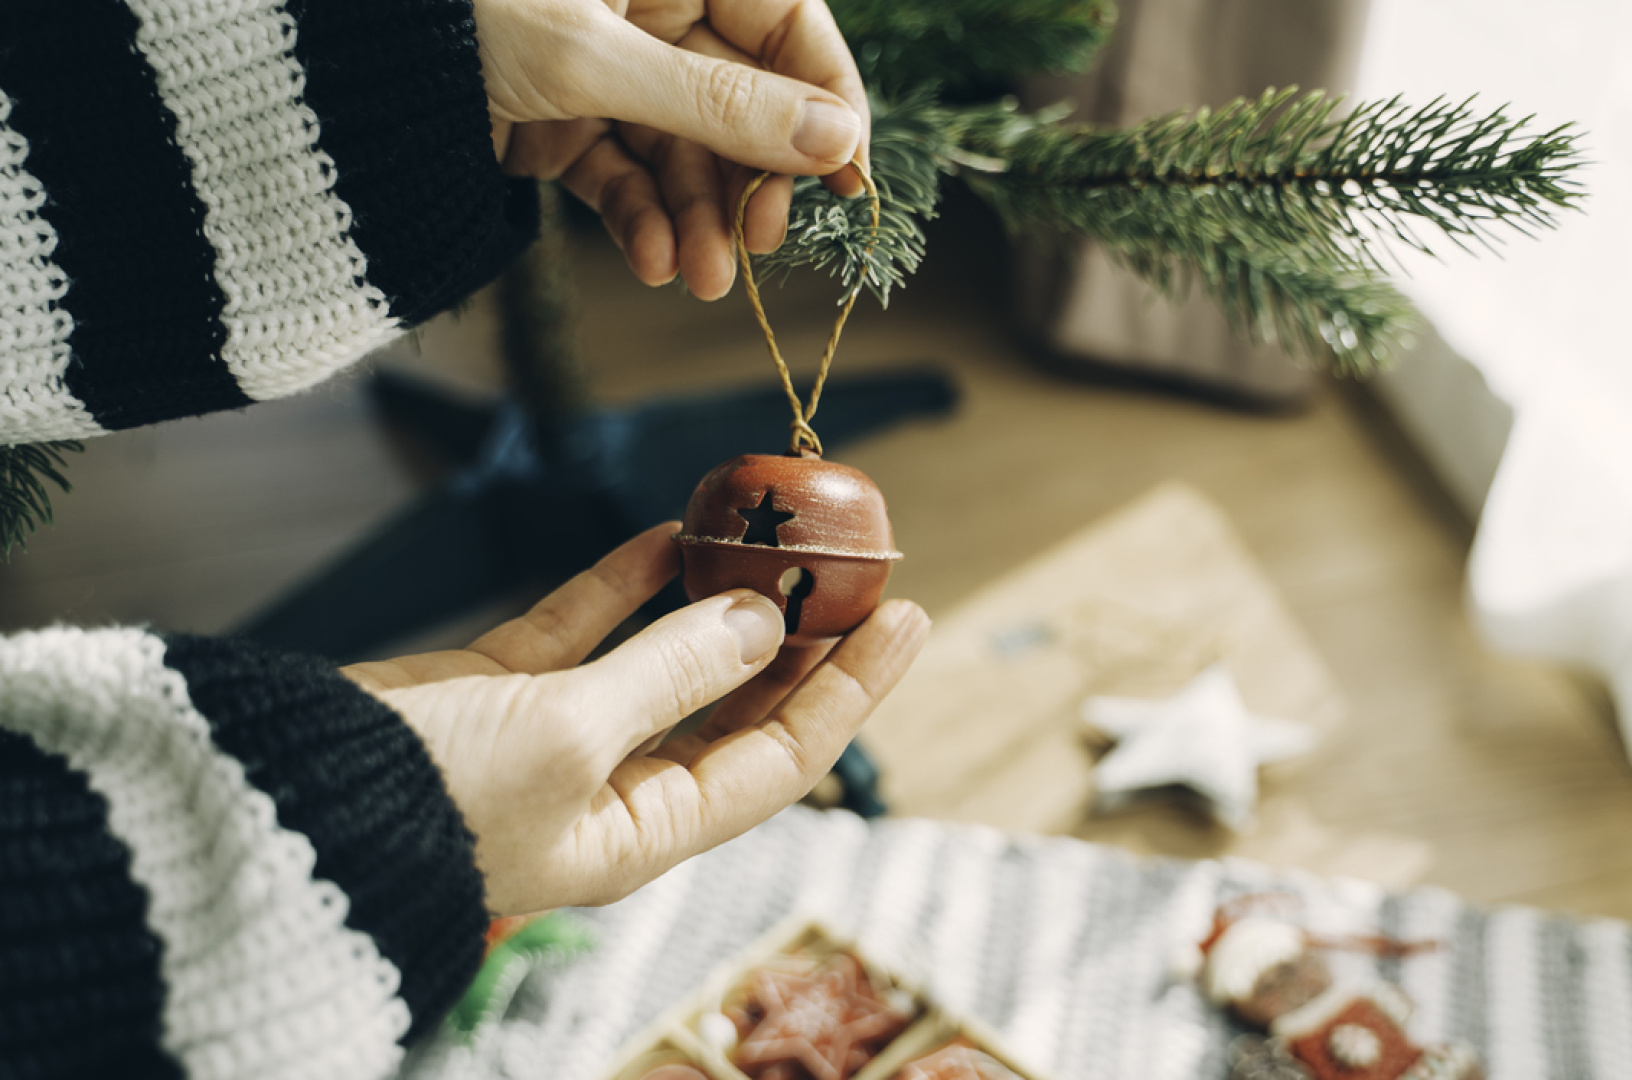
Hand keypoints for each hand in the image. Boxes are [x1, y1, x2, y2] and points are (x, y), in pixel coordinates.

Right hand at [342, 523, 927, 914]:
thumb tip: (764, 620)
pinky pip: (590, 627)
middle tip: (855, 567)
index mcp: (646, 829)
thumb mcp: (571, 735)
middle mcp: (614, 789)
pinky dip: (629, 580)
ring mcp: (559, 736)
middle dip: (800, 641)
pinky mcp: (503, 688)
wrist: (278, 800)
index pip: (783, 757)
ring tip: (779, 541)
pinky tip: (674, 531)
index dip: (851, 686)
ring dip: (720, 601)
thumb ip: (673, 670)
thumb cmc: (431, 797)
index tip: (906, 615)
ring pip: (668, 659)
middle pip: (738, 707)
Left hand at [472, 0, 870, 298]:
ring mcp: (604, 69)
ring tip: (704, 280)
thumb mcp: (592, 59)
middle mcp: (645, 8)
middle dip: (750, 178)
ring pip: (685, 150)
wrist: (327, 74)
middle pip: (742, 98)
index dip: (827, 95)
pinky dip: (642, 221)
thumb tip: (836, 142)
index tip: (848, 175)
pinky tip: (654, 261)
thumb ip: (720, 104)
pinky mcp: (561, 123)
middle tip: (759, 240)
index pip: (786, 19)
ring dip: (700, 219)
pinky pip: (624, 175)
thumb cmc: (448, 20)